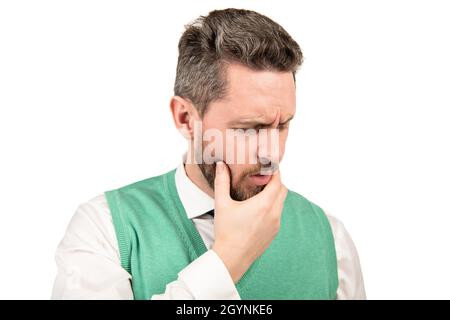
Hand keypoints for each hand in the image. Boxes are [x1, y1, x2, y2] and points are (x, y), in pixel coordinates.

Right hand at [212, 161, 287, 283]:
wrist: (232, 258)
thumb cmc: (227, 232)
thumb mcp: (222, 204)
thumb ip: (222, 182)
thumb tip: (221, 165)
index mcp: (264, 204)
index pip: (278, 181)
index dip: (274, 171)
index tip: (267, 165)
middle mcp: (274, 213)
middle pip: (283, 190)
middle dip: (275, 182)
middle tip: (262, 177)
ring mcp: (276, 224)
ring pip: (281, 203)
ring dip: (274, 195)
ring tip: (260, 191)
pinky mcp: (274, 233)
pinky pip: (278, 214)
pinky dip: (273, 207)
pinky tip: (259, 209)